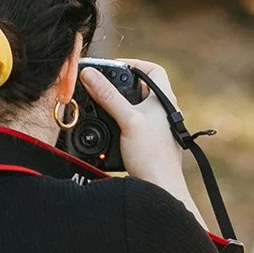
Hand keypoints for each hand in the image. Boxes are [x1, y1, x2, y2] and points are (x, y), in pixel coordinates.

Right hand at [82, 60, 188, 198]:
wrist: (160, 189)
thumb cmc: (152, 156)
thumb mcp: (128, 120)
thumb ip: (108, 96)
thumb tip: (89, 74)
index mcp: (164, 100)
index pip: (154, 70)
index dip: (134, 64)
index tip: (113, 67)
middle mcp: (163, 112)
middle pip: (141, 87)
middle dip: (119, 85)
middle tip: (100, 86)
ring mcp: (156, 128)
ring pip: (134, 107)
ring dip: (117, 104)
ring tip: (100, 105)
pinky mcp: (148, 142)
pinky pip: (132, 124)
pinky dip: (118, 121)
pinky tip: (107, 127)